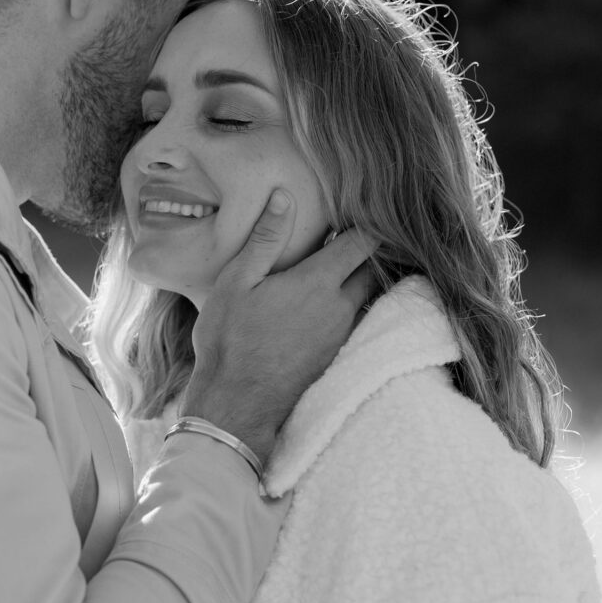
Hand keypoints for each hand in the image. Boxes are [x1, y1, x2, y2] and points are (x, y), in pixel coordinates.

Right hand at [183, 190, 375, 463]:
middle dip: (368, 250)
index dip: (368, 223)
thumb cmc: (229, 340)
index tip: (364, 209)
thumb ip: (265, 239)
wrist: (237, 405)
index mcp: (318, 283)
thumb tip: (285, 197)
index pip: (362, 243)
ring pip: (365, 296)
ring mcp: (342, 335)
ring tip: (340, 265)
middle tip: (355, 234)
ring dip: (359, 279)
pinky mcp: (337, 355)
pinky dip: (349, 305)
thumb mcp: (236, 282)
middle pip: (372, 269)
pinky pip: (355, 320)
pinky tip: (325, 304)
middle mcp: (340, 308)